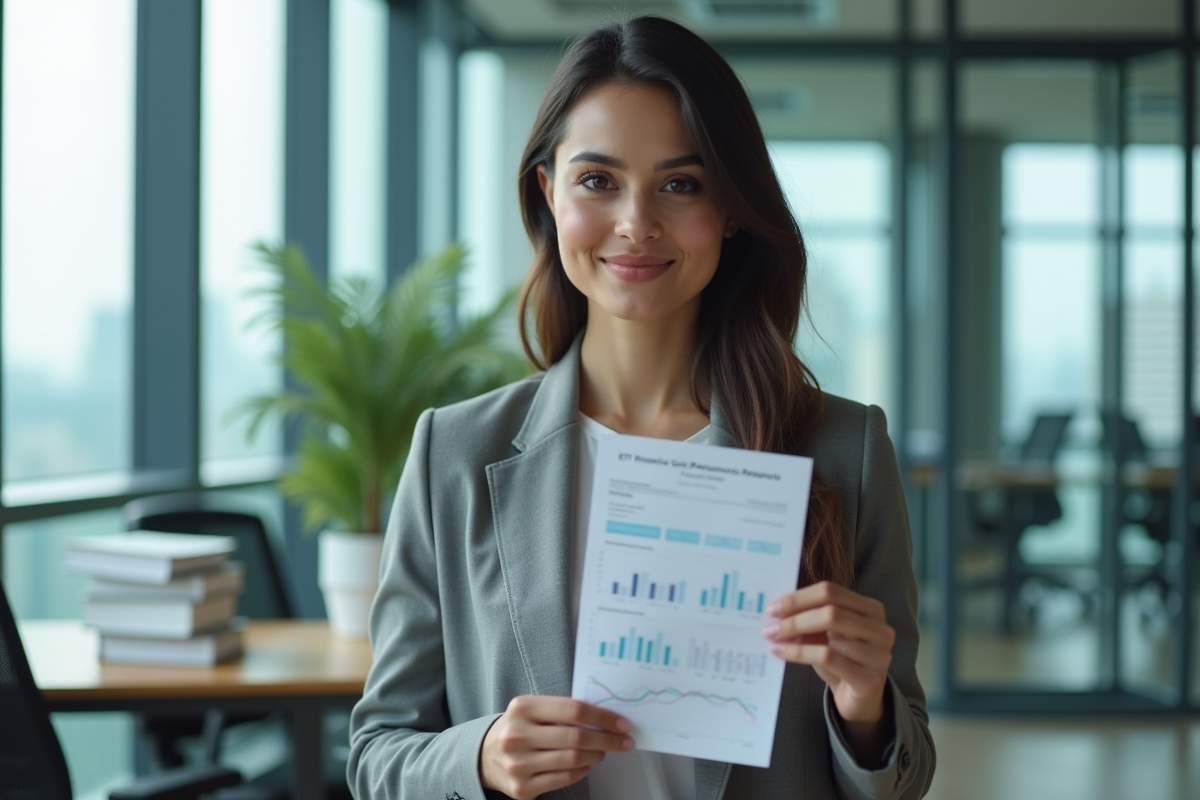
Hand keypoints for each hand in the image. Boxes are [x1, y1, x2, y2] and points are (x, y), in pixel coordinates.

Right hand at [480, 695, 633, 799]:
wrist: (485, 756)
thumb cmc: (519, 728)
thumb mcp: (532, 710)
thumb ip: (562, 710)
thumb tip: (604, 717)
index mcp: (522, 708)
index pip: (573, 709)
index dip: (603, 717)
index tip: (621, 723)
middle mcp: (517, 735)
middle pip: (576, 737)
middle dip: (607, 739)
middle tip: (623, 741)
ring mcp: (518, 764)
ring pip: (572, 760)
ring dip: (596, 755)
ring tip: (603, 751)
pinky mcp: (522, 788)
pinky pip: (564, 779)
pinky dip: (582, 771)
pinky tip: (586, 764)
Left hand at [762, 581, 894, 725]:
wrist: (860, 698)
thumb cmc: (841, 659)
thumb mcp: (825, 634)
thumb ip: (808, 617)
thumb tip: (777, 610)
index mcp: (870, 609)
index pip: (830, 591)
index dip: (799, 598)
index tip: (773, 608)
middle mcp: (880, 629)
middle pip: (831, 611)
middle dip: (795, 617)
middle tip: (769, 626)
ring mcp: (879, 654)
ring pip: (829, 635)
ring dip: (794, 637)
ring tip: (773, 641)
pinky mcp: (870, 679)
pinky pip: (828, 658)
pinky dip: (799, 653)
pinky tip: (782, 652)